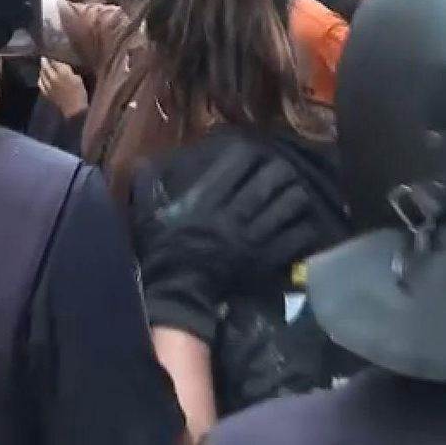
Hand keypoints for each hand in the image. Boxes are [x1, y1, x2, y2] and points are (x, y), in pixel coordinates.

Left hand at [38, 59, 87, 117]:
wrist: (75, 109)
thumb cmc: (80, 93)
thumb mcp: (77, 78)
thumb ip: (68, 70)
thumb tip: (62, 65)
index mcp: (63, 72)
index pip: (55, 61)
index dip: (53, 57)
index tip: (53, 53)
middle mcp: (53, 77)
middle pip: (46, 66)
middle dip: (45, 61)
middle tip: (45, 57)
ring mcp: (48, 85)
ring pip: (42, 74)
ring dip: (42, 69)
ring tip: (43, 66)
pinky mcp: (46, 92)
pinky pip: (40, 83)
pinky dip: (40, 79)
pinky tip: (41, 77)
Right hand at [137, 140, 320, 303]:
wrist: (180, 293)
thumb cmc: (164, 252)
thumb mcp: (147, 216)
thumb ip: (146, 186)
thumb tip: (142, 161)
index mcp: (208, 197)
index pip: (240, 160)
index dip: (251, 151)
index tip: (253, 152)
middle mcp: (235, 211)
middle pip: (273, 177)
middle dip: (280, 170)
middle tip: (280, 172)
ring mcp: (255, 235)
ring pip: (290, 204)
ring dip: (295, 195)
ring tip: (294, 195)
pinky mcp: (267, 258)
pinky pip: (297, 236)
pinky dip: (303, 228)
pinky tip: (301, 225)